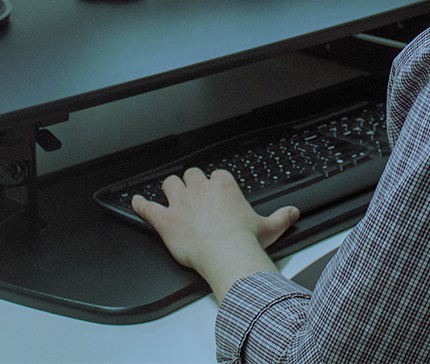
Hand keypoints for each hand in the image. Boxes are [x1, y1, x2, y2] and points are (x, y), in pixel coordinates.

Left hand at [132, 168, 298, 301]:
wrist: (226, 254)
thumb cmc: (244, 240)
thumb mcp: (270, 227)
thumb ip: (282, 217)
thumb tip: (294, 213)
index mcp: (224, 186)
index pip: (216, 174)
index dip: (214, 183)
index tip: (216, 191)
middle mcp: (200, 189)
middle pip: (190, 174)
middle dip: (190, 181)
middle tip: (192, 191)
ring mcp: (181, 203)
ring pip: (169, 184)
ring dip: (169, 188)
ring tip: (169, 192)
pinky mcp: (165, 220)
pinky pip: (148, 207)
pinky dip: (140, 204)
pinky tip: (136, 202)